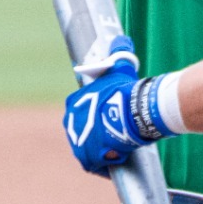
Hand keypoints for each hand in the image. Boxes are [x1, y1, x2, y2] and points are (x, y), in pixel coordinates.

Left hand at [62, 37, 165, 174]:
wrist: (132, 112)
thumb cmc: (126, 90)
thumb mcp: (121, 69)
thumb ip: (119, 54)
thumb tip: (121, 39)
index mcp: (74, 103)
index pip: (79, 112)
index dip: (95, 117)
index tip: (108, 120)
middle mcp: (70, 122)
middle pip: (83, 132)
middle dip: (97, 135)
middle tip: (115, 135)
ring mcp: (77, 141)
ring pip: (88, 150)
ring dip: (101, 151)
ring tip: (117, 148)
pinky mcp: (87, 157)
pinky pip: (94, 164)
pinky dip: (105, 163)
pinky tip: (117, 158)